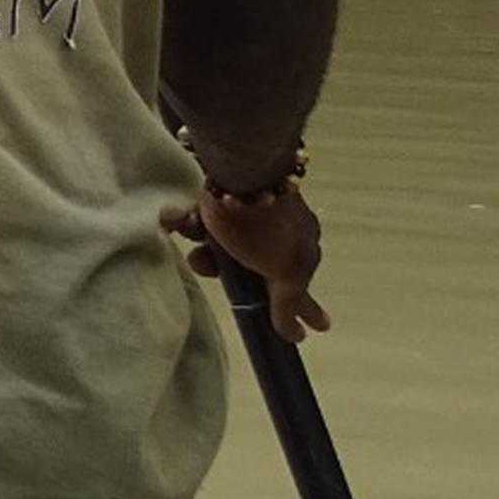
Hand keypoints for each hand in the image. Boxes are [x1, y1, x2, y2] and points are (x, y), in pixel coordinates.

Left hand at [163, 178, 331, 341]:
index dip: (305, 309)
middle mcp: (278, 229)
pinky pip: (202, 219)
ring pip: (222, 244)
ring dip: (206, 248)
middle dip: (225, 271)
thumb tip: (296, 334)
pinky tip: (181, 219)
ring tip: (196, 239)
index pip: (301, 287)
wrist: (236, 164)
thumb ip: (289, 301)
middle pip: (252, 266)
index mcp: (300, 247)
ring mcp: (248, 210)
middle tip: (207, 262)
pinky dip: (193, 222)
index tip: (318, 328)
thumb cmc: (263, 223)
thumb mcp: (283, 269)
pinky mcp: (218, 194)